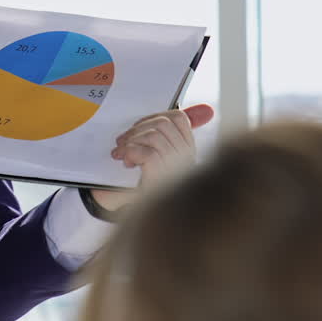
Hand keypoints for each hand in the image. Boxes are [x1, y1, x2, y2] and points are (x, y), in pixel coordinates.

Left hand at [92, 104, 214, 211]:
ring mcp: (177, 171)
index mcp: (187, 152)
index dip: (152, 116)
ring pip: (155, 135)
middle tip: (122, 141)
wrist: (121, 211)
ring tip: (121, 153)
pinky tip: (126, 161)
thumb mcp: (149, 155)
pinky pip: (148, 152)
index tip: (136, 129)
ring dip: (131, 140)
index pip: (178, 118)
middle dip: (137, 128)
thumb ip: (161, 133)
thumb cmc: (134, 184)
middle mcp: (187, 161)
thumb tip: (200, 109)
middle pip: (163, 123)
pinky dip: (131, 152)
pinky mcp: (164, 180)